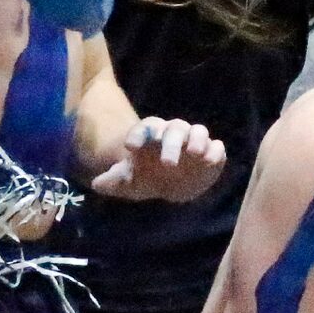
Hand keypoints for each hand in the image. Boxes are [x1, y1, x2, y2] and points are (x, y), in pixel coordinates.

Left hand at [91, 117, 226, 201]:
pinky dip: (215, 151)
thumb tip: (97, 184)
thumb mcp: (127, 183)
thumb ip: (113, 181)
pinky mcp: (212, 154)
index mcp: (153, 136)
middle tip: (167, 163)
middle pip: (175, 129)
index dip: (138, 134)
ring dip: (197, 140)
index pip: (147, 127)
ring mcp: (195, 143)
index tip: (130, 148)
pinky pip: (217, 147)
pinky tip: (211, 161)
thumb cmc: (147, 179)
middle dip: (172, 143)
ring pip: (199, 131)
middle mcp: (175, 135)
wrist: (170, 186)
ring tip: (195, 153)